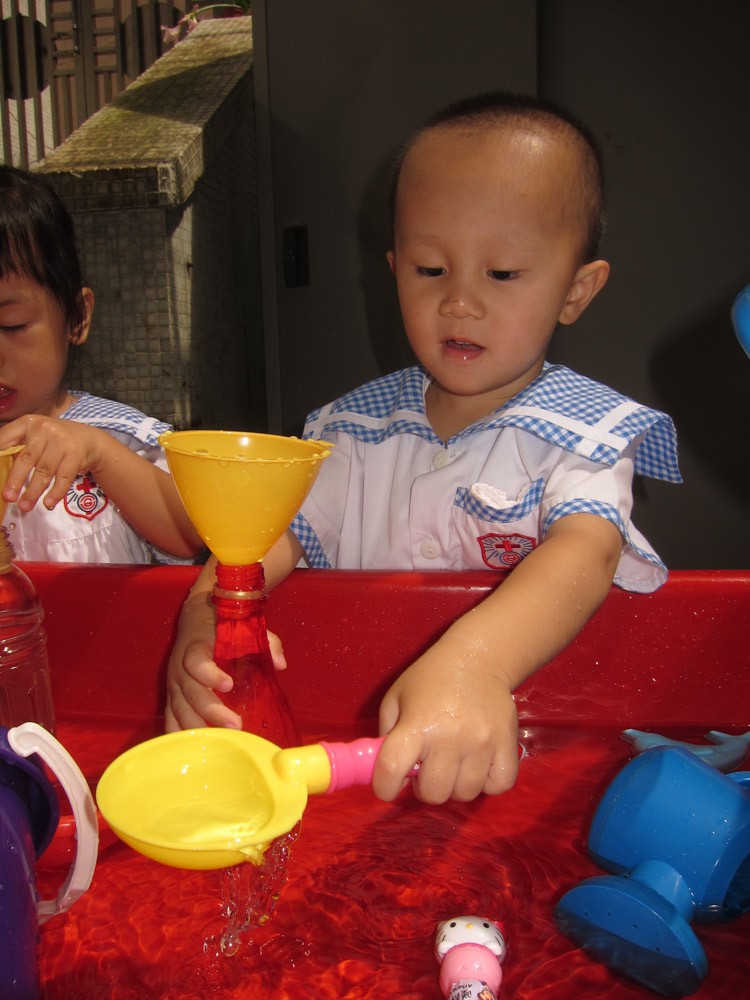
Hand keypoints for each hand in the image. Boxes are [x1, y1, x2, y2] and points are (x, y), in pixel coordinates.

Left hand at [0, 414, 109, 511]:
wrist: (89, 440)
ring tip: (25, 506)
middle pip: (26, 458)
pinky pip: (63, 477)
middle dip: (16, 481)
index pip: (6, 440)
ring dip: (33, 492)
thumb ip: (18, 450)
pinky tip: (48, 503)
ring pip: (44, 471)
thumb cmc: (54, 442)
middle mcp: (44, 428)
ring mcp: (61, 441)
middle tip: (9, 497)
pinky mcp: (75, 454)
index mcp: (27, 423)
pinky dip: (55, 493)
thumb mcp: (35, 438)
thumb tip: (1, 475)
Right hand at [164, 588, 287, 731]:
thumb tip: (280, 664)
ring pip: (180, 709)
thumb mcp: (245, 626)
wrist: (195, 619)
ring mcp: (173, 683)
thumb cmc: (223, 626)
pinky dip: (179, 734)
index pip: (196, 662)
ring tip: (221, 741)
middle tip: (236, 725)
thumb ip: (266, 642)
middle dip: (212, 711)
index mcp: (195, 647)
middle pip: (190, 692)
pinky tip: (194, 748)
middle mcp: (179, 667)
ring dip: (199, 727)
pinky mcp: (171, 696)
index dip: (210, 675)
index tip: (229, 685)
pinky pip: (170, 717)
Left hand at [373, 627, 518, 804]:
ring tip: (454, 763)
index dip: (385, 787)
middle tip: (428, 768)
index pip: (391, 771)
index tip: (389, 785)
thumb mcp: (396, 698)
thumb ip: (386, 736)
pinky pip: (498, 785)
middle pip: (433, 793)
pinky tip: (478, 764)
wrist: (477, 658)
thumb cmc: (430, 679)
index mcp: (416, 724)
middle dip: (425, 786)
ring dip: (455, 785)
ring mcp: (482, 742)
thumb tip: (388, 773)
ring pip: (465, 794)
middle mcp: (450, 736)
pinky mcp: (507, 744)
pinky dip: (488, 782)